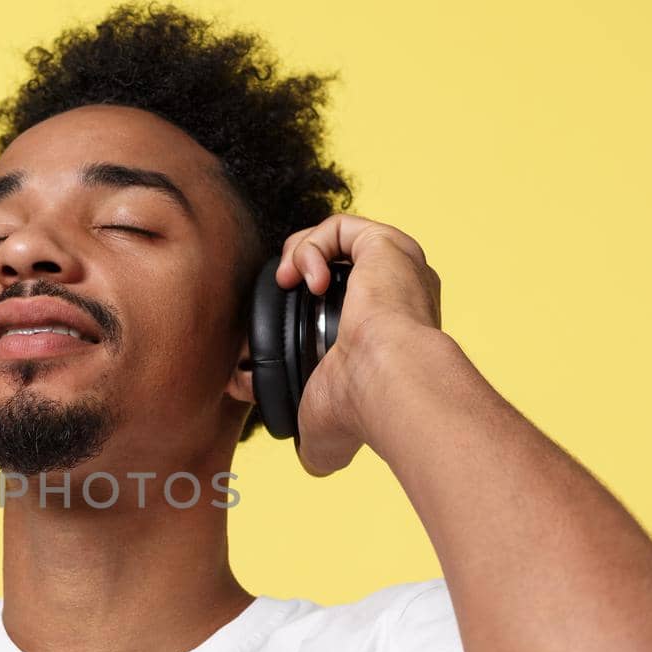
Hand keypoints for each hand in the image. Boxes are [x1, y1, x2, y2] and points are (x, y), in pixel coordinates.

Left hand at [273, 213, 443, 476]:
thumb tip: (251, 407)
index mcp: (392, 331)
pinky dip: (309, 245)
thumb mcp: (317, 426)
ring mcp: (398, 266)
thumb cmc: (361, 410)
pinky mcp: (386, 245)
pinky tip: (300, 278)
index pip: (343, 304)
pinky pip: (340, 225)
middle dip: (295, 275)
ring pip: (338, 238)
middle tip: (278, 299)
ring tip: (287, 284)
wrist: (387, 384)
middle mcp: (401, 293)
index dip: (300, 309)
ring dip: (298, 254)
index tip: (271, 334)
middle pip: (338, 264)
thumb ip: (296, 425)